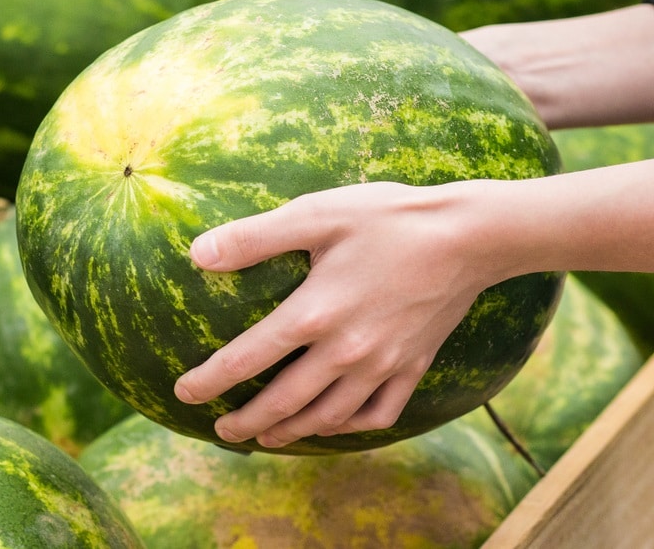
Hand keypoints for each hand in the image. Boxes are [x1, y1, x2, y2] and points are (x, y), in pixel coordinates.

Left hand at [173, 181, 499, 448]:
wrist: (469, 236)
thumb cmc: (388, 219)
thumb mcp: (316, 214)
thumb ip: (254, 237)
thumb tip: (198, 254)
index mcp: (313, 313)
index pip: (246, 359)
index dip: (209, 380)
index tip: (184, 393)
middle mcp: (344, 351)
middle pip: (284, 402)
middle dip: (247, 423)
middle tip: (221, 432)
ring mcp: (382, 365)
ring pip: (327, 416)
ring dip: (291, 432)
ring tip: (268, 439)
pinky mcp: (413, 366)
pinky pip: (377, 414)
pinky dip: (350, 427)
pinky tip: (335, 423)